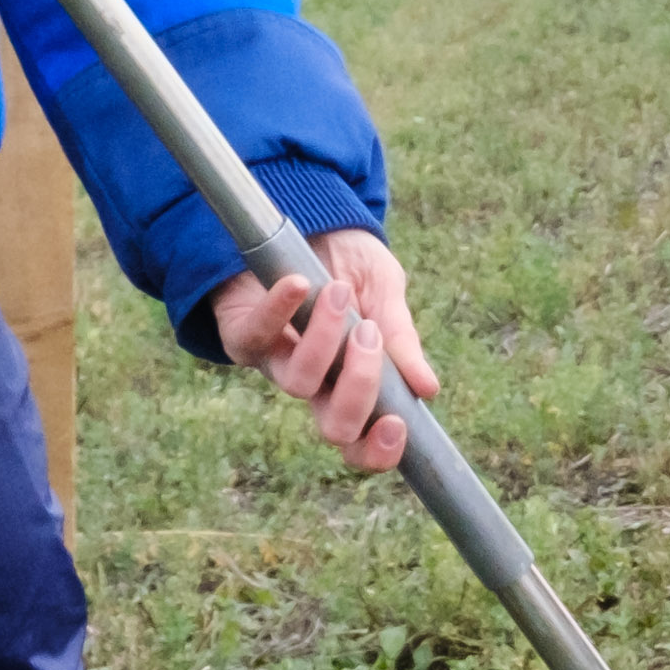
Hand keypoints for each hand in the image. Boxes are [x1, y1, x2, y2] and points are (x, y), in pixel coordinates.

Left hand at [214, 226, 435, 471]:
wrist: (307, 220)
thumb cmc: (349, 262)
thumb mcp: (385, 289)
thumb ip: (401, 336)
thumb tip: (427, 388)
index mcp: (353, 382)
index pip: (363, 441)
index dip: (378, 450)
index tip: (397, 422)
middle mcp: (315, 384)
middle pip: (334, 427)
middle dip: (359, 387)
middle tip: (370, 333)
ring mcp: (277, 364)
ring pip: (300, 383)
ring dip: (324, 339)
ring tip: (339, 291)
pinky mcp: (242, 336)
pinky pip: (256, 337)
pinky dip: (279, 310)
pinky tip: (299, 283)